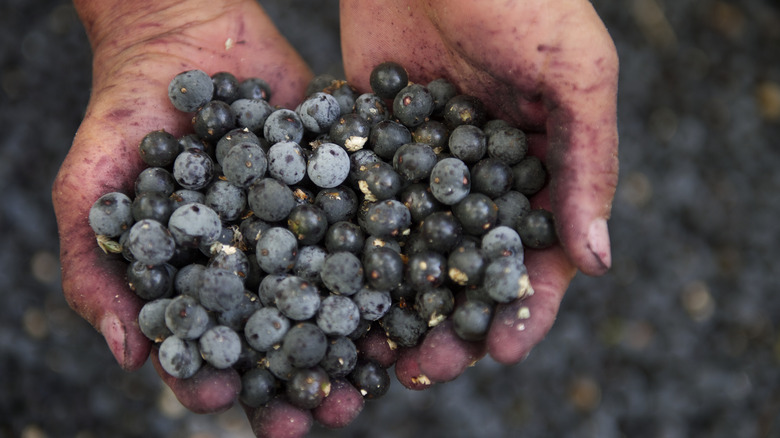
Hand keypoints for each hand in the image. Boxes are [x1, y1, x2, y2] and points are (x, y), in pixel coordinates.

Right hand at [51, 0, 362, 434]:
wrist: (183, 34)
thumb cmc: (123, 115)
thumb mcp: (86, 189)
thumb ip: (91, 270)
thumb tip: (127, 355)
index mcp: (197, 282)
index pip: (207, 350)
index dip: (216, 382)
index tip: (232, 404)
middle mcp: (255, 266)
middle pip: (281, 339)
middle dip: (304, 380)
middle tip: (331, 414)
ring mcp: (301, 231)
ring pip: (333, 298)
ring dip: (358, 339)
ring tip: (383, 372)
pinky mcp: (338, 190)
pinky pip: (365, 232)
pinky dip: (387, 264)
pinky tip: (408, 293)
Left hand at [341, 0, 618, 383]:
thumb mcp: (575, 73)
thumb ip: (589, 161)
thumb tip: (597, 261)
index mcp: (541, 170)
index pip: (540, 256)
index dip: (525, 307)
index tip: (503, 352)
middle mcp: (482, 179)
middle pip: (468, 267)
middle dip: (453, 321)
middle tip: (425, 367)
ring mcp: (423, 167)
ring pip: (412, 251)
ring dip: (397, 301)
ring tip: (376, 348)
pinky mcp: (370, 146)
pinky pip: (361, 207)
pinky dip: (350, 251)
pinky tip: (331, 287)